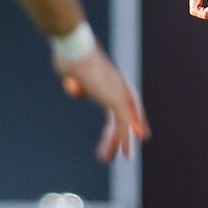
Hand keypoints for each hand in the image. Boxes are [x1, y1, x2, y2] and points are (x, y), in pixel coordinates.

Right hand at [55, 46, 149, 160]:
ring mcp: (120, 93)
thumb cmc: (69, 56)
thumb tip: (76, 88)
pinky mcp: (117, 100)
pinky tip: (126, 153)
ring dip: (117, 143)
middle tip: (126, 152)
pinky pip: (122, 125)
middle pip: (127, 115)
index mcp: (110, 79)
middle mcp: (119, 86)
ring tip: (107, 158)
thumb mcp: (72, 73)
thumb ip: (76, 82)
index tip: (138, 131)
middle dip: (124, 134)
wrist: (74, 49)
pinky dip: (124, 140)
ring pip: (123, 123)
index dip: (132, 117)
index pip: (126, 102)